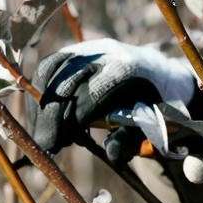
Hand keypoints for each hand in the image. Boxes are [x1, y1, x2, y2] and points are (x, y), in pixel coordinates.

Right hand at [30, 39, 195, 160]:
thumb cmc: (158, 103)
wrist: (162, 72)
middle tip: (45, 144)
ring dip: (40, 103)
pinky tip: (41, 115)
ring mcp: (91, 46)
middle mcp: (106, 51)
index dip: (70, 120)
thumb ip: (132, 139)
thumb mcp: (153, 123)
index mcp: (128, 68)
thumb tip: (112, 155)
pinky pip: (51, 65)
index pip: (90, 93)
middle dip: (51, 115)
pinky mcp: (79, 48)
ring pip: (52, 70)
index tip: (57, 144)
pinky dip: (41, 91)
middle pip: (66, 80)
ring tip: (41, 132)